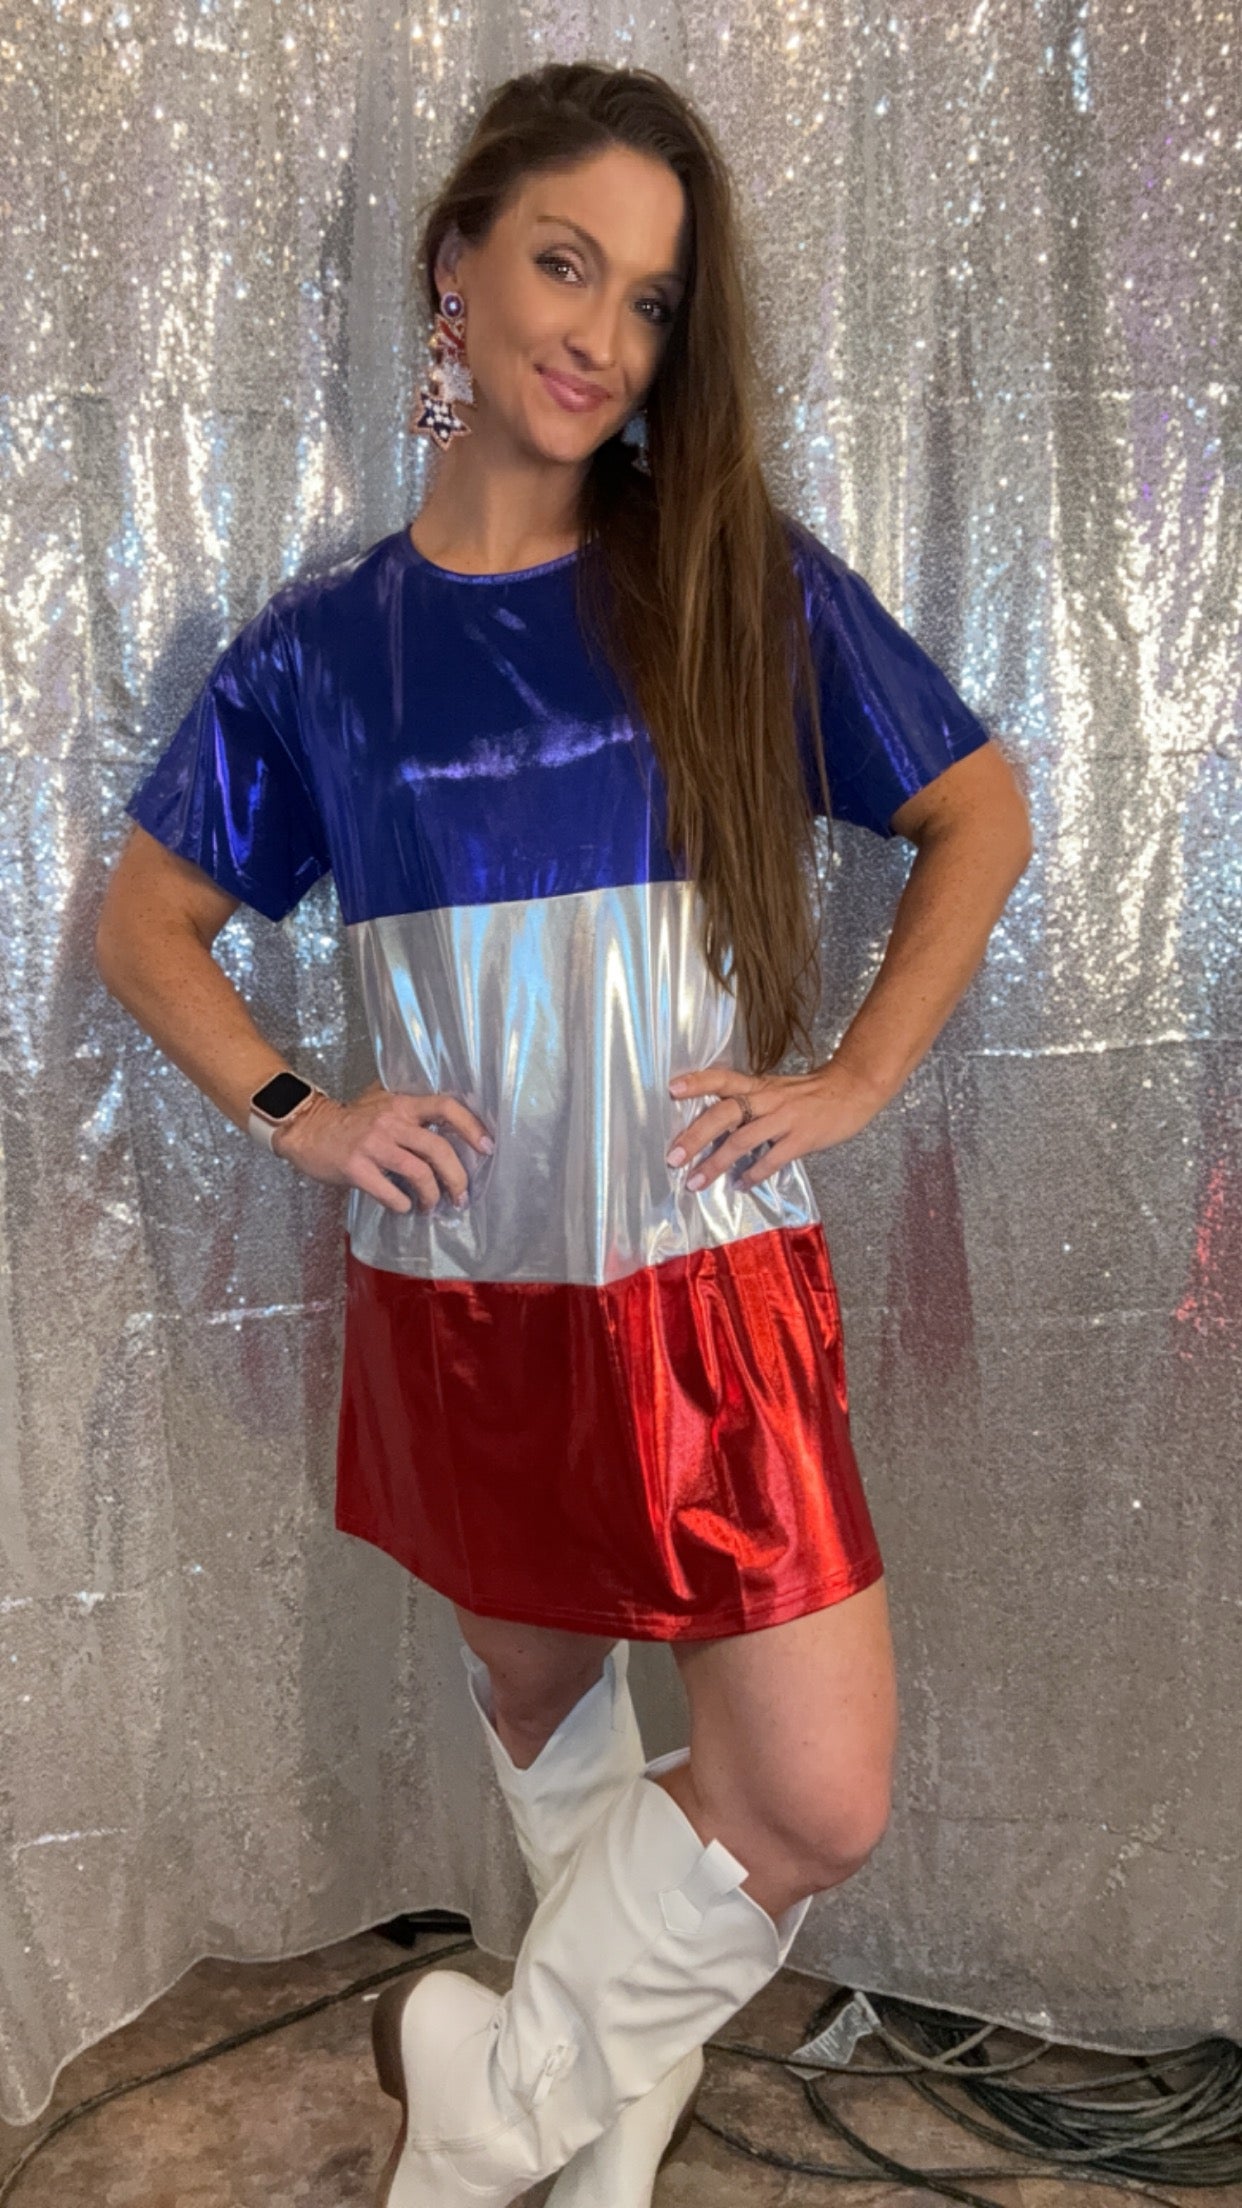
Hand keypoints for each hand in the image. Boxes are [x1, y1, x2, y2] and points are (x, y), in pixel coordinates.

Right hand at [272, 1079, 493, 1213]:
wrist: (308, 1130)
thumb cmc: (350, 1123)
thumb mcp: (383, 1107)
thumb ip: (412, 1117)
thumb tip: (452, 1140)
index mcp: (402, 1104)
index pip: (446, 1106)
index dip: (471, 1127)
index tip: (487, 1148)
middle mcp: (391, 1120)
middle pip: (439, 1148)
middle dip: (457, 1177)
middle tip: (461, 1196)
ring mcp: (373, 1144)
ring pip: (419, 1172)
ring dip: (432, 1195)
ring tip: (432, 1206)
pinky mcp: (356, 1167)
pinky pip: (390, 1192)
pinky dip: (402, 1204)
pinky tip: (403, 1206)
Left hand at [664, 1057, 887, 1193]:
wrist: (853, 1088)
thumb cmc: (812, 1092)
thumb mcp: (778, 1089)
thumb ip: (752, 1102)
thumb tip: (719, 1123)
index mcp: (759, 1086)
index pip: (722, 1078)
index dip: (697, 1082)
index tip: (671, 1089)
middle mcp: (767, 1099)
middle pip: (724, 1113)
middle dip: (695, 1136)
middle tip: (673, 1157)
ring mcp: (784, 1119)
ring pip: (742, 1140)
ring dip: (716, 1163)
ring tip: (696, 1182)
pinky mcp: (801, 1138)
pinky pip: (772, 1159)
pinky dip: (753, 1174)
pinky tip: (740, 1186)